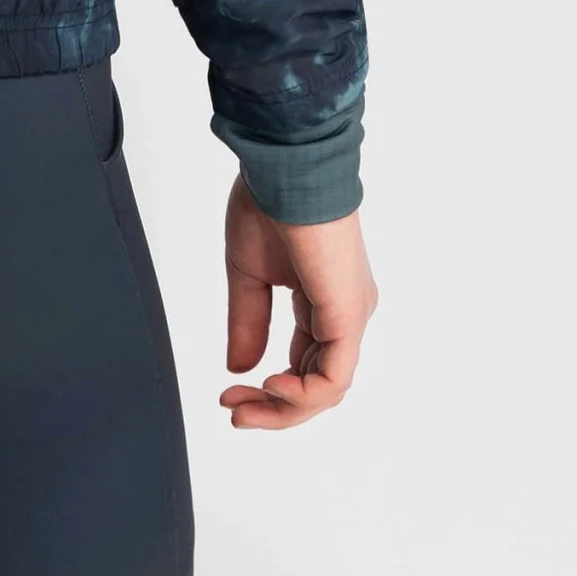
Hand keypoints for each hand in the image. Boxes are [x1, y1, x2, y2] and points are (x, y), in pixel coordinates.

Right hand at [218, 174, 376, 430]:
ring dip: (283, 408)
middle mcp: (344, 312)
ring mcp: (350, 315)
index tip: (226, 393)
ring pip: (326, 388)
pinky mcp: (348, 314)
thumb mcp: (247, 272)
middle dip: (273, 408)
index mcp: (323, 299)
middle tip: (233, 412)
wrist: (285, 164)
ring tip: (244, 407)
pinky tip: (271, 386)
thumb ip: (248, 322)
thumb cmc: (268, 200)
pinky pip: (333, 375)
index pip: (303, 363)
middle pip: (315, 384)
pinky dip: (303, 393)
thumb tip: (239, 367)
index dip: (267, 389)